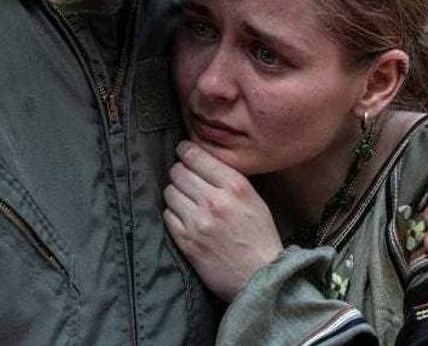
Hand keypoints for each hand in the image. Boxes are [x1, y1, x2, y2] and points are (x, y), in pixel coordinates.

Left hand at [163, 141, 282, 301]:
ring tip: (185, 201)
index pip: (196, 155)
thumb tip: (203, 160)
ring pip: (170, 192)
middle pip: (178, 172)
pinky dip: (173, 214)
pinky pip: (167, 216)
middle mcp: (214, 201)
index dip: (185, 151)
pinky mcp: (186, 242)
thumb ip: (230, 179)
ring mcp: (198, 222)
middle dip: (179, 173)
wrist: (260, 277)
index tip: (183, 152)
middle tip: (185, 179)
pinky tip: (184, 218)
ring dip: (175, 194)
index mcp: (235, 186)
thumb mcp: (255, 199)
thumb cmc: (259, 237)